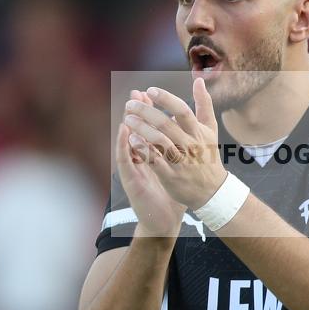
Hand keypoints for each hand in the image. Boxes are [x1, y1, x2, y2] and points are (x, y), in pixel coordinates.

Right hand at [116, 89, 185, 235]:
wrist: (165, 217)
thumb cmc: (172, 190)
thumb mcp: (177, 166)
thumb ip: (179, 145)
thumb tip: (184, 126)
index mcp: (152, 151)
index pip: (148, 126)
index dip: (148, 109)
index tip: (149, 92)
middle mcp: (141, 157)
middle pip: (136, 130)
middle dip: (136, 112)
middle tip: (134, 95)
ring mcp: (134, 167)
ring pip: (128, 143)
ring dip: (127, 126)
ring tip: (127, 109)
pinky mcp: (131, 179)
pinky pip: (126, 160)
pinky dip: (124, 146)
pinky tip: (125, 134)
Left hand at [122, 78, 227, 209]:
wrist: (212, 190)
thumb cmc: (208, 155)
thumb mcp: (210, 129)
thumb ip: (204, 104)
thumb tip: (198, 80)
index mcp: (198, 132)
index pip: (183, 111)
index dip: (166, 99)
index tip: (150, 90)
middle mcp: (190, 145)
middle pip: (166, 124)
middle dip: (146, 112)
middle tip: (130, 104)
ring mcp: (181, 161)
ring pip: (159, 142)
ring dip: (141, 129)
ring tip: (128, 119)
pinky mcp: (171, 176)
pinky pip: (155, 161)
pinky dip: (143, 149)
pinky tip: (131, 139)